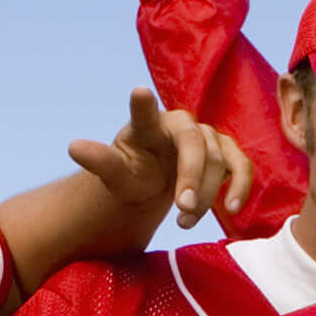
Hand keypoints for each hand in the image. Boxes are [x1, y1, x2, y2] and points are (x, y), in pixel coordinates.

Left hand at [67, 87, 253, 230]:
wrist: (154, 181)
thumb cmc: (133, 173)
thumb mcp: (115, 173)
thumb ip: (100, 161)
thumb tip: (74, 147)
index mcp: (148, 124)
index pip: (145, 113)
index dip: (143, 104)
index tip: (138, 93)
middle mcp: (181, 124)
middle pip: (196, 145)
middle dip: (193, 178)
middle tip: (183, 210)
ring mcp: (207, 136)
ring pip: (219, 161)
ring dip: (208, 195)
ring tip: (186, 222)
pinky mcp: (226, 154)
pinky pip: (241, 166)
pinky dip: (240, 186)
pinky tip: (233, 209)